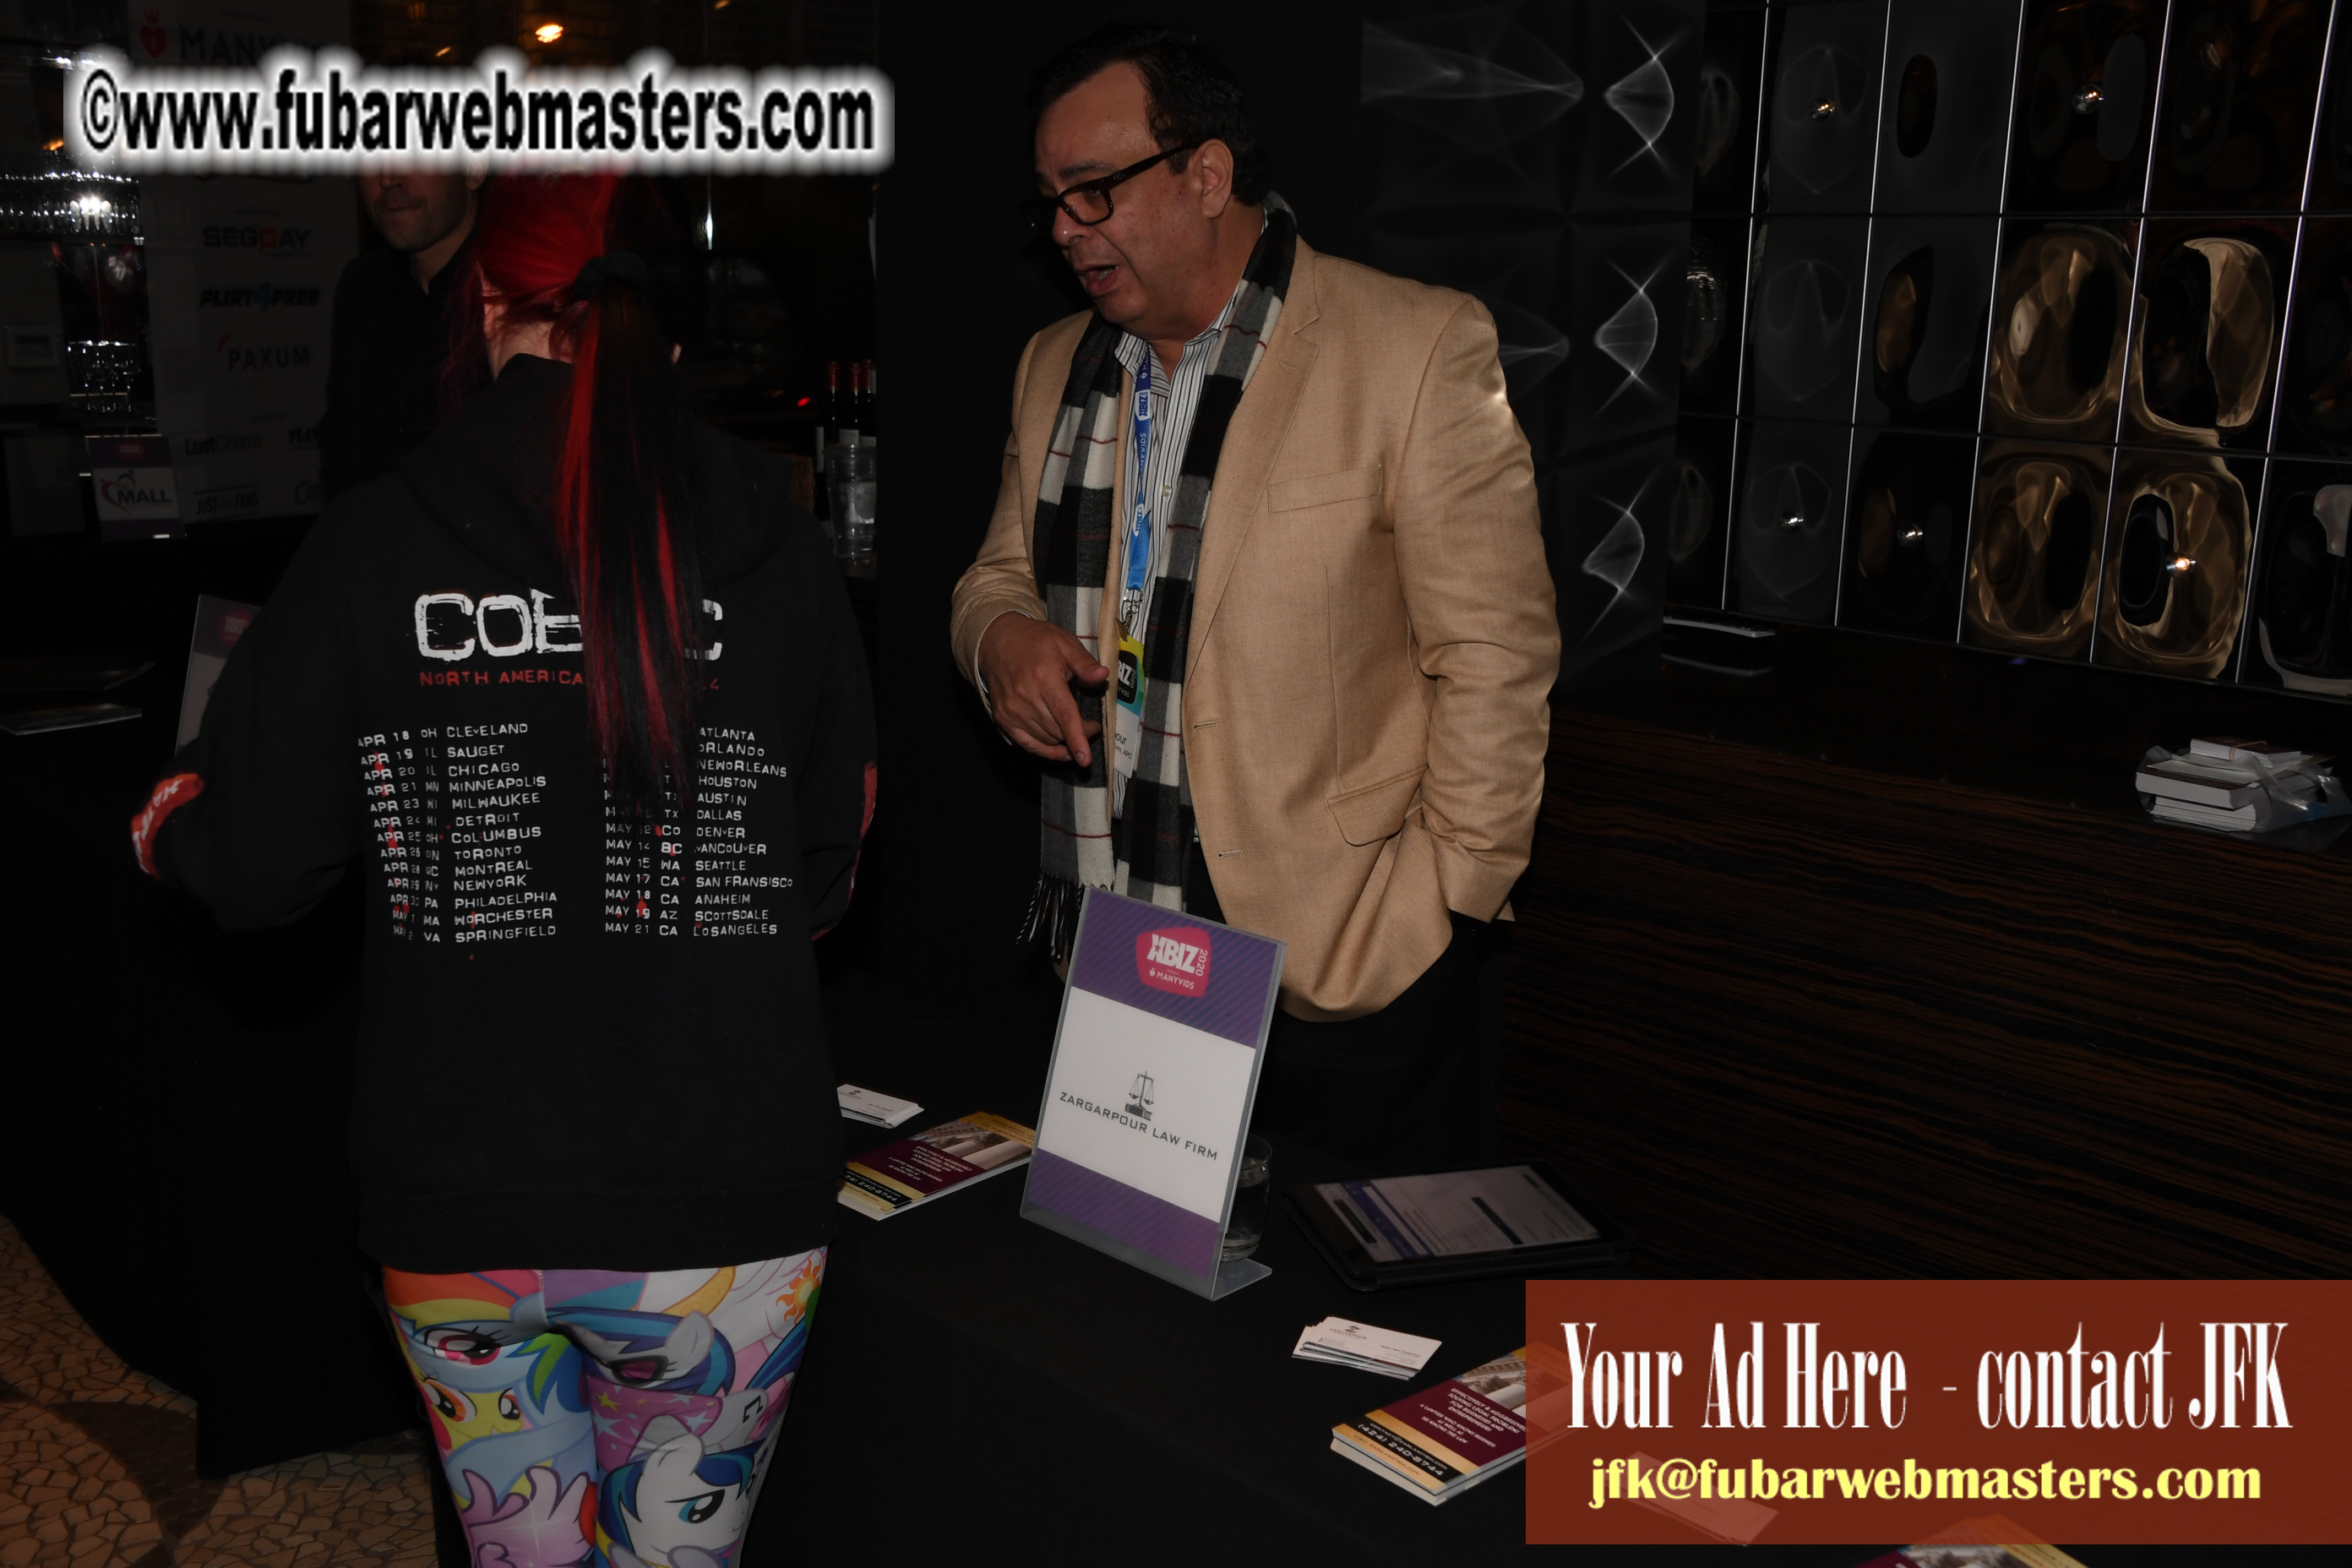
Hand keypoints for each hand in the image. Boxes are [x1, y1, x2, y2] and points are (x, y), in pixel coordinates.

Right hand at [978, 613, 1107, 765]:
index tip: (1085, 759)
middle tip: (1091, 726)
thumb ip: (1084, 663)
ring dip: (1064, 741)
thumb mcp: (1065, 643)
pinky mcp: (1003, 719)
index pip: (1064, 715)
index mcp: (1044, 678)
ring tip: (1075, 729)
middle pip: (1058, 730)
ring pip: (1046, 739)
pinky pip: (1028, 744)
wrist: (997, 641)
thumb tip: (1103, 676)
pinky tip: (1060, 749)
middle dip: (1080, 733)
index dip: (1076, 738)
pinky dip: (1046, 750)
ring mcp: (1012, 711)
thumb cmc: (1035, 641)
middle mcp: (1025, 698)